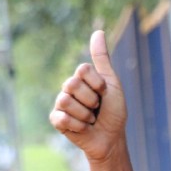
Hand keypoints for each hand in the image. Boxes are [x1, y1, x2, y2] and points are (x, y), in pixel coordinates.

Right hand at [49, 28, 127, 161]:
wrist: (111, 138)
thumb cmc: (114, 111)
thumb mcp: (111, 83)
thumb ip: (102, 59)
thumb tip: (98, 32)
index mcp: (81, 77)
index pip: (82, 70)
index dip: (97, 84)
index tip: (104, 93)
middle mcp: (68, 88)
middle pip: (72, 84)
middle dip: (91, 100)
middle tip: (97, 108)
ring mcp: (61, 104)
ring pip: (66, 101)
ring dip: (85, 115)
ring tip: (90, 119)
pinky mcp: (57, 120)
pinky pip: (61, 118)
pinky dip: (77, 125)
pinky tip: (82, 128)